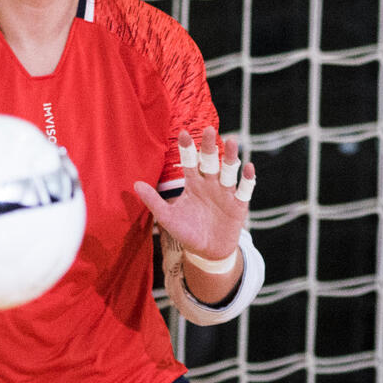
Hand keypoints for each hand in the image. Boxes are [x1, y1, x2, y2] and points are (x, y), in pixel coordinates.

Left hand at [132, 129, 254, 272]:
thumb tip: (135, 184)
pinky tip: (248, 167)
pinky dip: (247, 178)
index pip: (189, 162)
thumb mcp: (167, 218)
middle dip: (209, 146)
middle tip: (208, 129)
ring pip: (229, 171)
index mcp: (193, 184)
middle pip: (210, 161)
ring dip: (230, 157)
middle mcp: (210, 184)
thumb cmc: (187, 232)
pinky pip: (244, 189)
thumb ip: (153, 201)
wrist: (208, 252)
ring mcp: (225, 193)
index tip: (183, 133)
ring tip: (231, 141)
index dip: (187, 149)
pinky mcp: (239, 205)